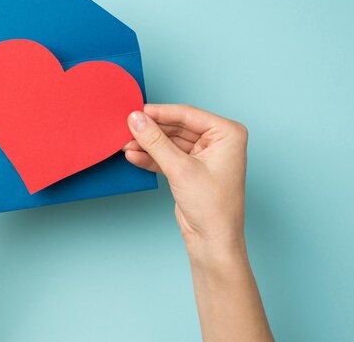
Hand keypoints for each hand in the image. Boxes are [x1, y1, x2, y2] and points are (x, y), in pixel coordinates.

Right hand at [124, 104, 248, 262]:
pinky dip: (152, 157)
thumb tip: (136, 119)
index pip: (187, 115)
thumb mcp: (180, 169)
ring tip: (126, 144)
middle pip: (177, 127)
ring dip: (148, 145)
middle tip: (127, 128)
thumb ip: (155, 141)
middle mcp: (218, 141)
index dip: (159, 113)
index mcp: (228, 133)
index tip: (136, 112)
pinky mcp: (191, 169)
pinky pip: (168, 156)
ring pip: (170, 142)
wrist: (213, 242)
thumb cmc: (213, 208)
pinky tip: (134, 156)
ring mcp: (204, 155)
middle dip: (151, 131)